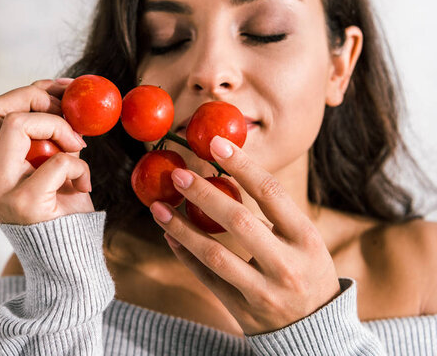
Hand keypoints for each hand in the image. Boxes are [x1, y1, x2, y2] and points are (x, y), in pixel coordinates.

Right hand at [0, 79, 93, 224]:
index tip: (63, 90)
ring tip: (79, 148)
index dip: (28, 92)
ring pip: (17, 125)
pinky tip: (84, 183)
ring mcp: (1, 191)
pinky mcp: (25, 204)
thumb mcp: (53, 166)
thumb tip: (65, 95)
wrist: (68, 260)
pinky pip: (56, 161)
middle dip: (38, 99)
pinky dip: (79, 165)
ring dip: (59, 128)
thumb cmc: (62, 211)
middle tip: (69, 114)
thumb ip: (49, 137)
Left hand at [149, 135, 339, 334]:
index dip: (241, 165)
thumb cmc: (307, 271)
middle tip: (177, 175)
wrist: (316, 329)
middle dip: (204, 194)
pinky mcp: (242, 310)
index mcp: (306, 239)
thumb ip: (274, 213)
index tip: (216, 144)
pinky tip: (169, 235)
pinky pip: (206, 277)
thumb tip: (228, 175)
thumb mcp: (305, 241)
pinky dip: (185, 254)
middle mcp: (287, 265)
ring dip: (182, 228)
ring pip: (214, 254)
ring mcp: (263, 291)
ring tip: (159, 208)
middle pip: (238, 221)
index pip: (271, 193)